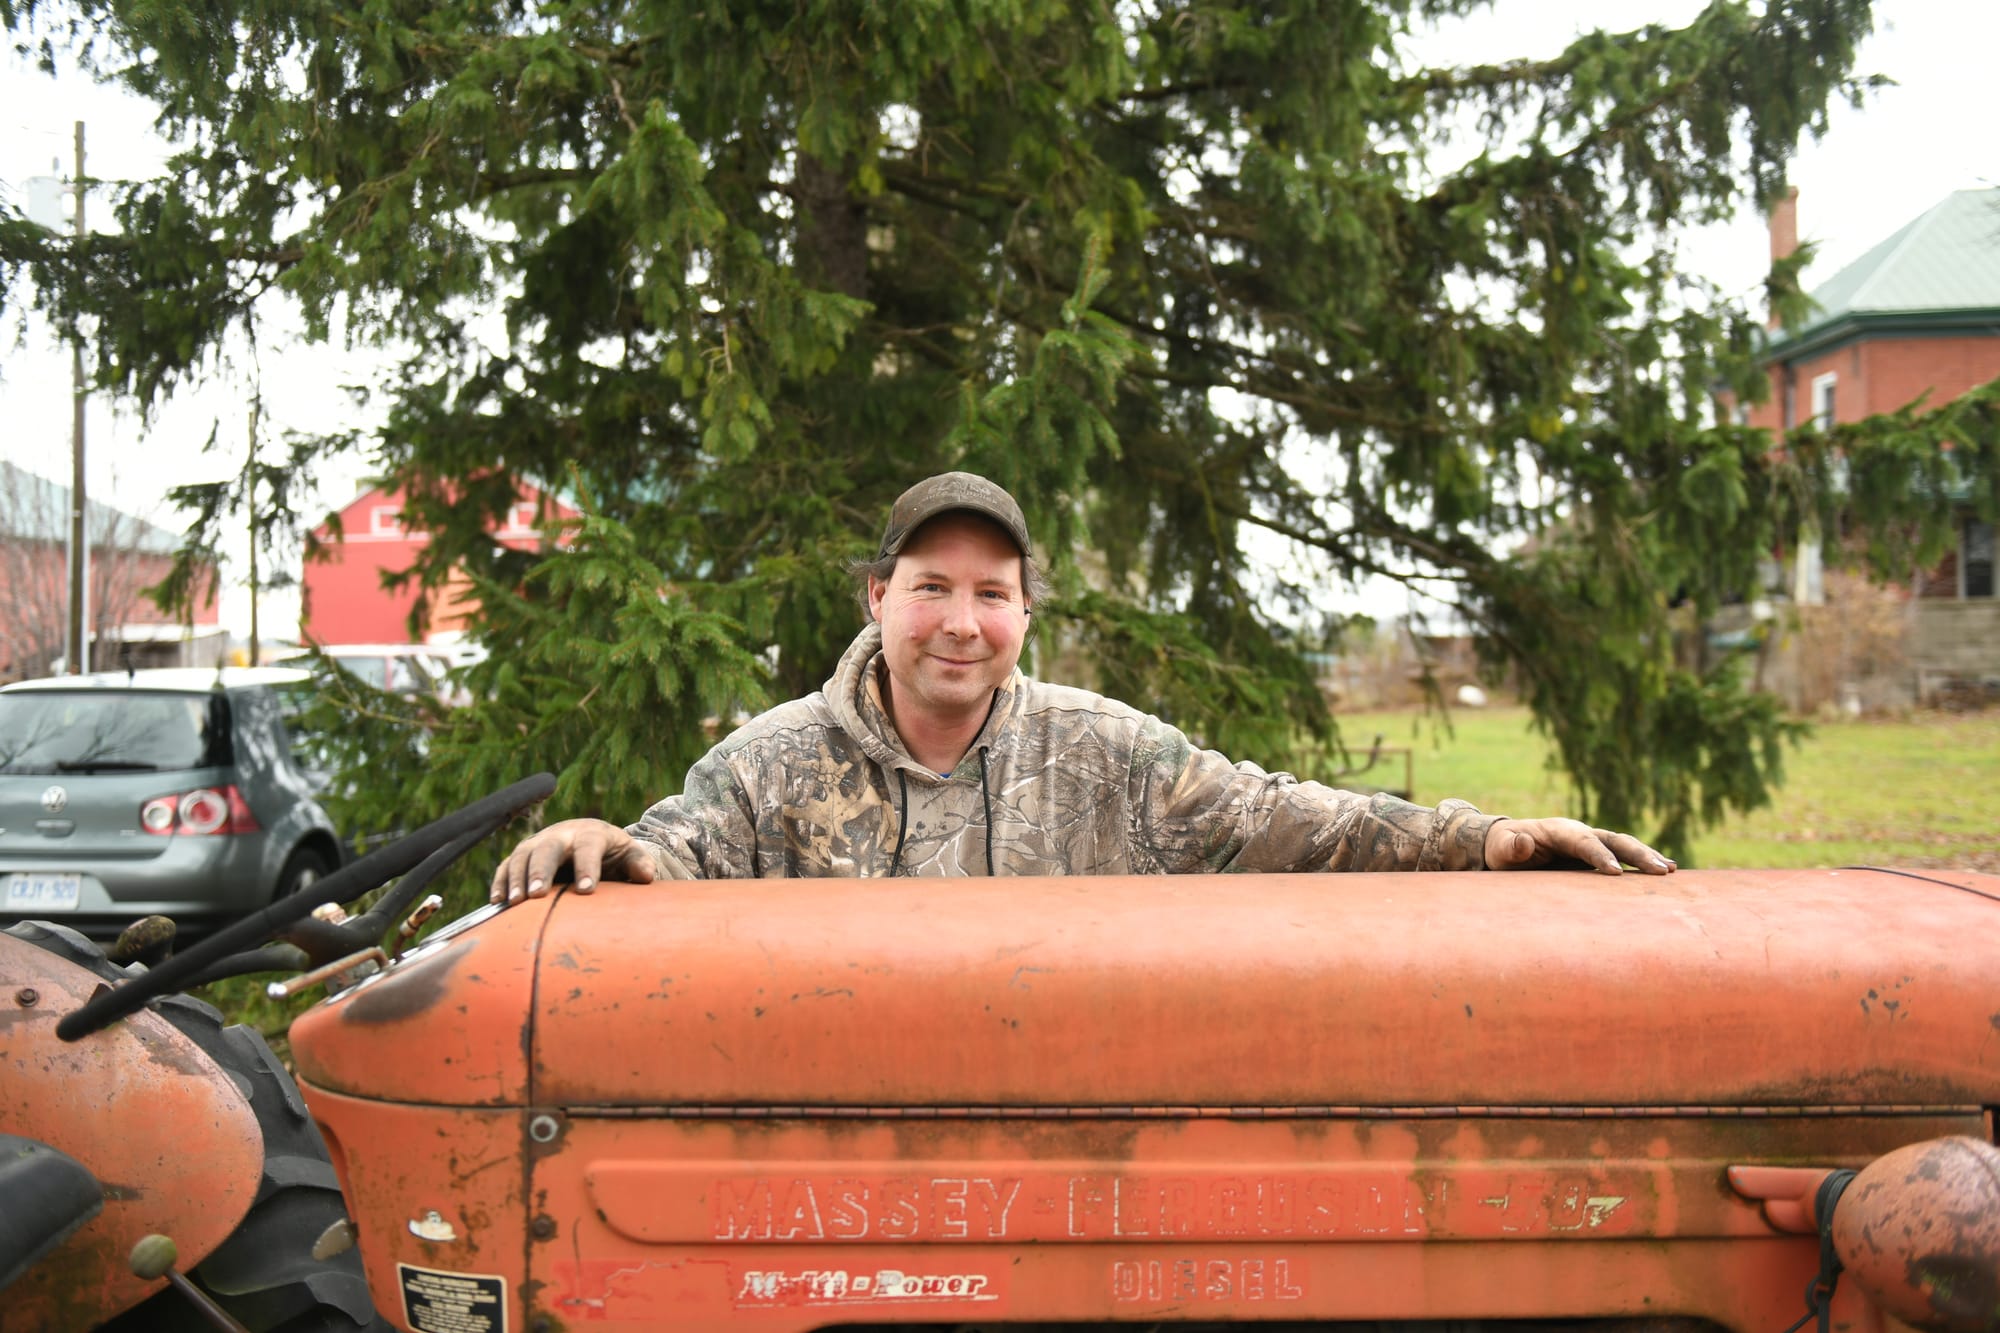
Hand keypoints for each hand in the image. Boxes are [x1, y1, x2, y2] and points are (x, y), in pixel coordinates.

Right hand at [488, 818, 658, 905]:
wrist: (588, 840)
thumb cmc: (612, 853)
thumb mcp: (630, 855)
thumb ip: (640, 863)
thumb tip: (645, 875)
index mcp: (590, 834)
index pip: (588, 846)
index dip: (587, 866)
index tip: (587, 890)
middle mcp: (560, 835)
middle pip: (547, 848)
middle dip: (541, 870)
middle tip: (537, 895)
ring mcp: (537, 844)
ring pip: (522, 856)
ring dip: (516, 878)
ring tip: (515, 902)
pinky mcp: (522, 856)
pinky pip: (506, 866)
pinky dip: (499, 881)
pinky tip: (497, 901)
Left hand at [1483, 817, 1675, 875]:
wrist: (1507, 846)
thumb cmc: (1502, 849)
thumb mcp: (1501, 849)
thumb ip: (1511, 846)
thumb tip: (1522, 841)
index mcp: (1559, 831)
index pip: (1583, 842)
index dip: (1599, 855)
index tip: (1616, 873)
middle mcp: (1580, 833)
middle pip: (1613, 840)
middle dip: (1637, 854)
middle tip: (1662, 871)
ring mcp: (1590, 844)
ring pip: (1624, 846)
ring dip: (1647, 856)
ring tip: (1672, 870)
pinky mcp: (1595, 856)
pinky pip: (1622, 856)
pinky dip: (1643, 862)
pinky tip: (1667, 872)